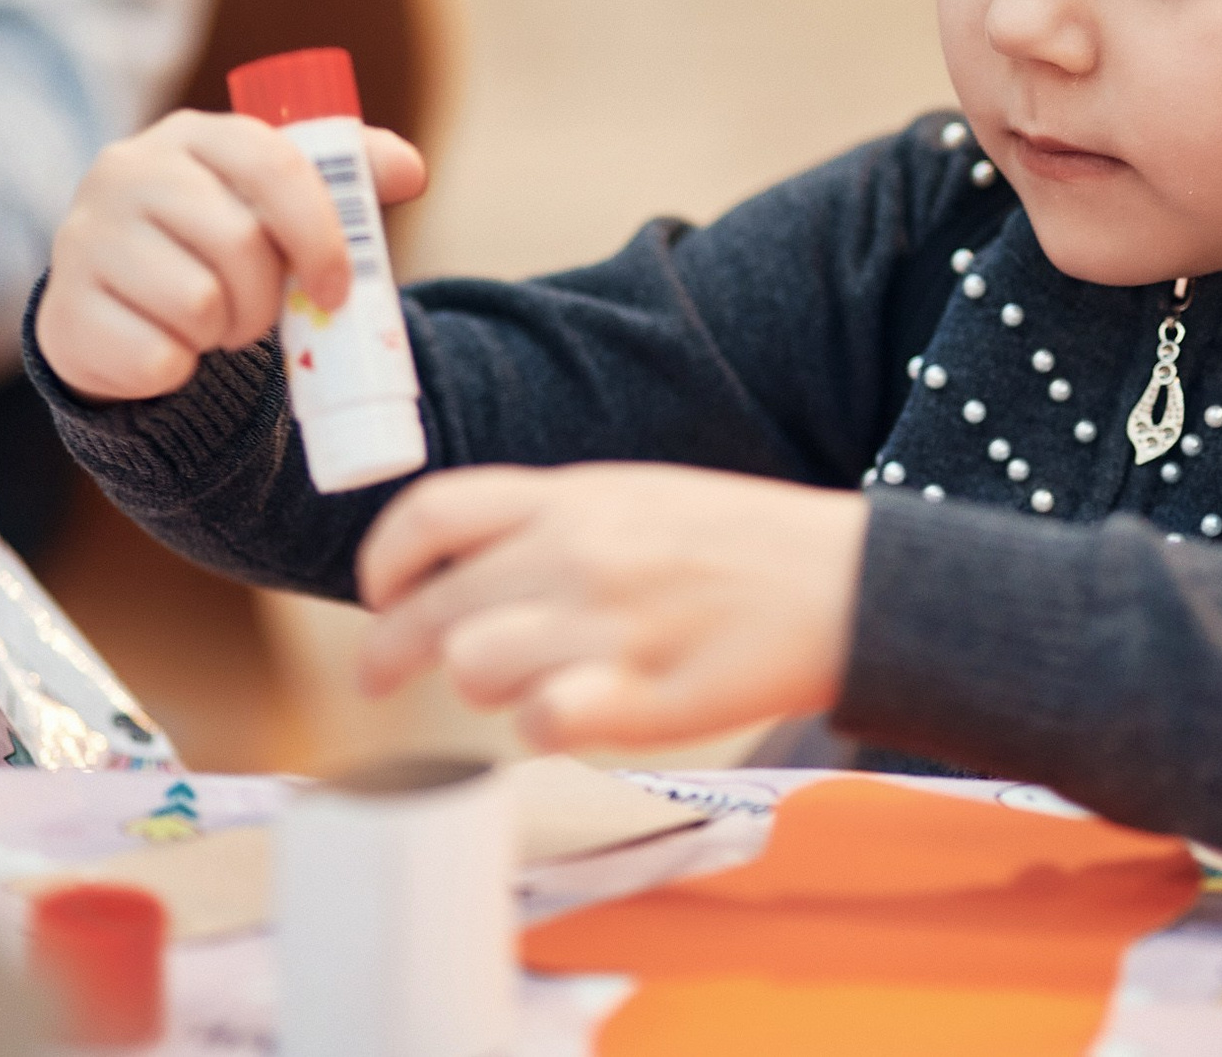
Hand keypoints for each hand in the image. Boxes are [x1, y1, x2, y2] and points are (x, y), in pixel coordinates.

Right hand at [36, 109, 427, 401]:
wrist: (121, 303)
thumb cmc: (217, 243)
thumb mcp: (277, 204)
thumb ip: (345, 182)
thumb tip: (411, 171)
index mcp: (194, 134)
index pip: (271, 163)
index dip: (318, 231)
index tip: (337, 288)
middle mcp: (129, 171)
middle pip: (239, 243)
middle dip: (266, 298)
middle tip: (258, 314)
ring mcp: (85, 236)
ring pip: (199, 303)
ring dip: (224, 333)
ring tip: (211, 323)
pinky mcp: (65, 309)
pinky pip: (156, 358)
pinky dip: (179, 368)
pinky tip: (167, 346)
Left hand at [356, 463, 868, 751]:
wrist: (842, 582)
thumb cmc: (737, 543)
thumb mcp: (634, 496)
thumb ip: (548, 521)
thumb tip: (459, 560)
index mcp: (571, 498)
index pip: (429, 515)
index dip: (383, 562)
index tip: (380, 595)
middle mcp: (576, 556)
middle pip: (431, 610)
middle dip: (390, 652)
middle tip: (381, 675)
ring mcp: (606, 626)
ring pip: (474, 668)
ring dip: (483, 685)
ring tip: (521, 683)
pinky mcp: (641, 698)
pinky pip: (540, 723)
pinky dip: (542, 726)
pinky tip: (572, 713)